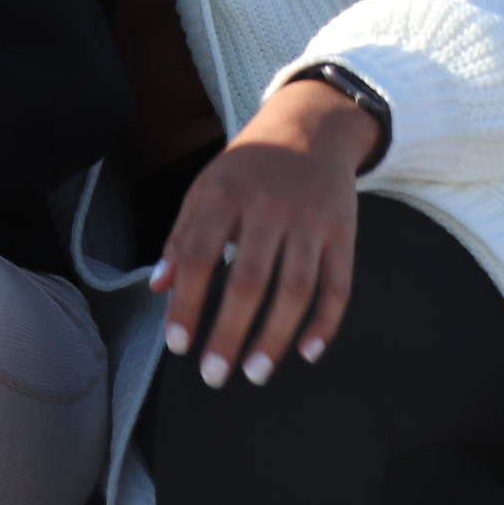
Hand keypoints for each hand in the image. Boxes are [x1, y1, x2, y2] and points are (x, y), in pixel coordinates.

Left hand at [151, 77, 377, 390]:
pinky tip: (307, 352)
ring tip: (255, 374)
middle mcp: (268, 207)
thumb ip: (181, 237)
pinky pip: (338, 286)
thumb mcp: (204, 188)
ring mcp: (311, 222)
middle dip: (230, 332)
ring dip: (275, 337)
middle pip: (248, 280)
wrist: (309, 129)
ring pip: (296, 289)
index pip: (199, 255)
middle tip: (214, 375)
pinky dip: (326, 323)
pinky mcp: (345, 233)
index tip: (179, 344)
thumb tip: (158, 288)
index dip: (187, 301)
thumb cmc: (247, 169)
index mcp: (223, 194)